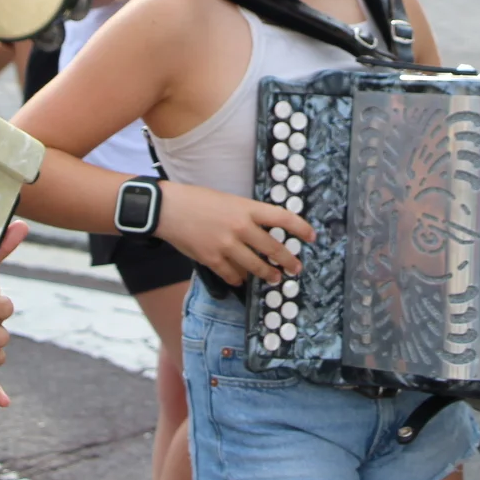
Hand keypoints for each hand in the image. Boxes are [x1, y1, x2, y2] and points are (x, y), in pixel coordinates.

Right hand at [156, 180, 314, 287]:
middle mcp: (240, 227)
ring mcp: (226, 245)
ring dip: (268, 275)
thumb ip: (245, 215)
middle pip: (273, 248)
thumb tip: (262, 233)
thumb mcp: (227, 200)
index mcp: (245, 207)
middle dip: (288, 261)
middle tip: (295, 268)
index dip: (300, 228)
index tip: (311, 237)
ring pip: (256, 267)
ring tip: (274, 278)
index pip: (282, 218)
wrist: (168, 209)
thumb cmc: (197, 200)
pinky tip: (242, 280)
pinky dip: (239, 279)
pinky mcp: (212, 260)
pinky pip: (233, 275)